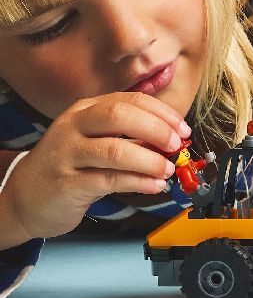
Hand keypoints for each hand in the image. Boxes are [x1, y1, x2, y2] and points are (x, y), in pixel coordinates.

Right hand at [0, 93, 187, 243]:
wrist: (24, 197)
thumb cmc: (69, 165)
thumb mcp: (95, 140)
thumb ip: (128, 134)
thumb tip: (172, 136)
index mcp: (85, 110)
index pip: (130, 100)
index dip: (162, 113)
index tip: (183, 129)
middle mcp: (73, 126)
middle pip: (120, 116)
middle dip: (156, 129)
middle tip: (176, 145)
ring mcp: (67, 154)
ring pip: (116, 150)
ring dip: (150, 160)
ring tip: (167, 170)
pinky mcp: (66, 183)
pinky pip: (109, 180)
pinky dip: (138, 182)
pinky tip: (153, 186)